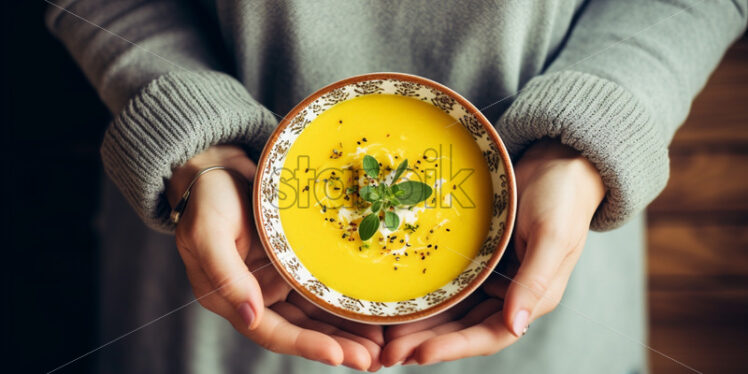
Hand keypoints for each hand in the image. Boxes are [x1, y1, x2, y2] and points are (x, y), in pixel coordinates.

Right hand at [167, 145, 383, 370]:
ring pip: (318, 314)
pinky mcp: (297, 264)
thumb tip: (250, 317)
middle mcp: (258, 296)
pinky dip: (345, 302)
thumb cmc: (208, 199)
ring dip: (348, 332)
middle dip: (338, 347)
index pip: (274, 332)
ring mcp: (279, 281)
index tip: (340, 355)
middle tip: (374, 359)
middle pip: (303, 330)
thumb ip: (226, 276)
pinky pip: (324, 288)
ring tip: (382, 345)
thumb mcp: (208, 233)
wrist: (220, 168)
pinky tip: (372, 310)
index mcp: (232, 299)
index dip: (307, 345)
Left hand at [381, 138, 604, 365]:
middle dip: (427, 343)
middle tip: (389, 354)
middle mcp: (510, 294)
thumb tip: (516, 327)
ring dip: (421, 327)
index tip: (420, 354)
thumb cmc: (562, 197)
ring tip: (386, 339)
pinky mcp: (477, 259)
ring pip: (451, 311)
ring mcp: (491, 278)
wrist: (556, 162)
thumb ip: (534, 282)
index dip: (455, 347)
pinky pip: (448, 284)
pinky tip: (400, 303)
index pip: (490, 334)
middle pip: (464, 329)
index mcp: (533, 297)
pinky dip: (426, 297)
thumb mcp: (552, 236)